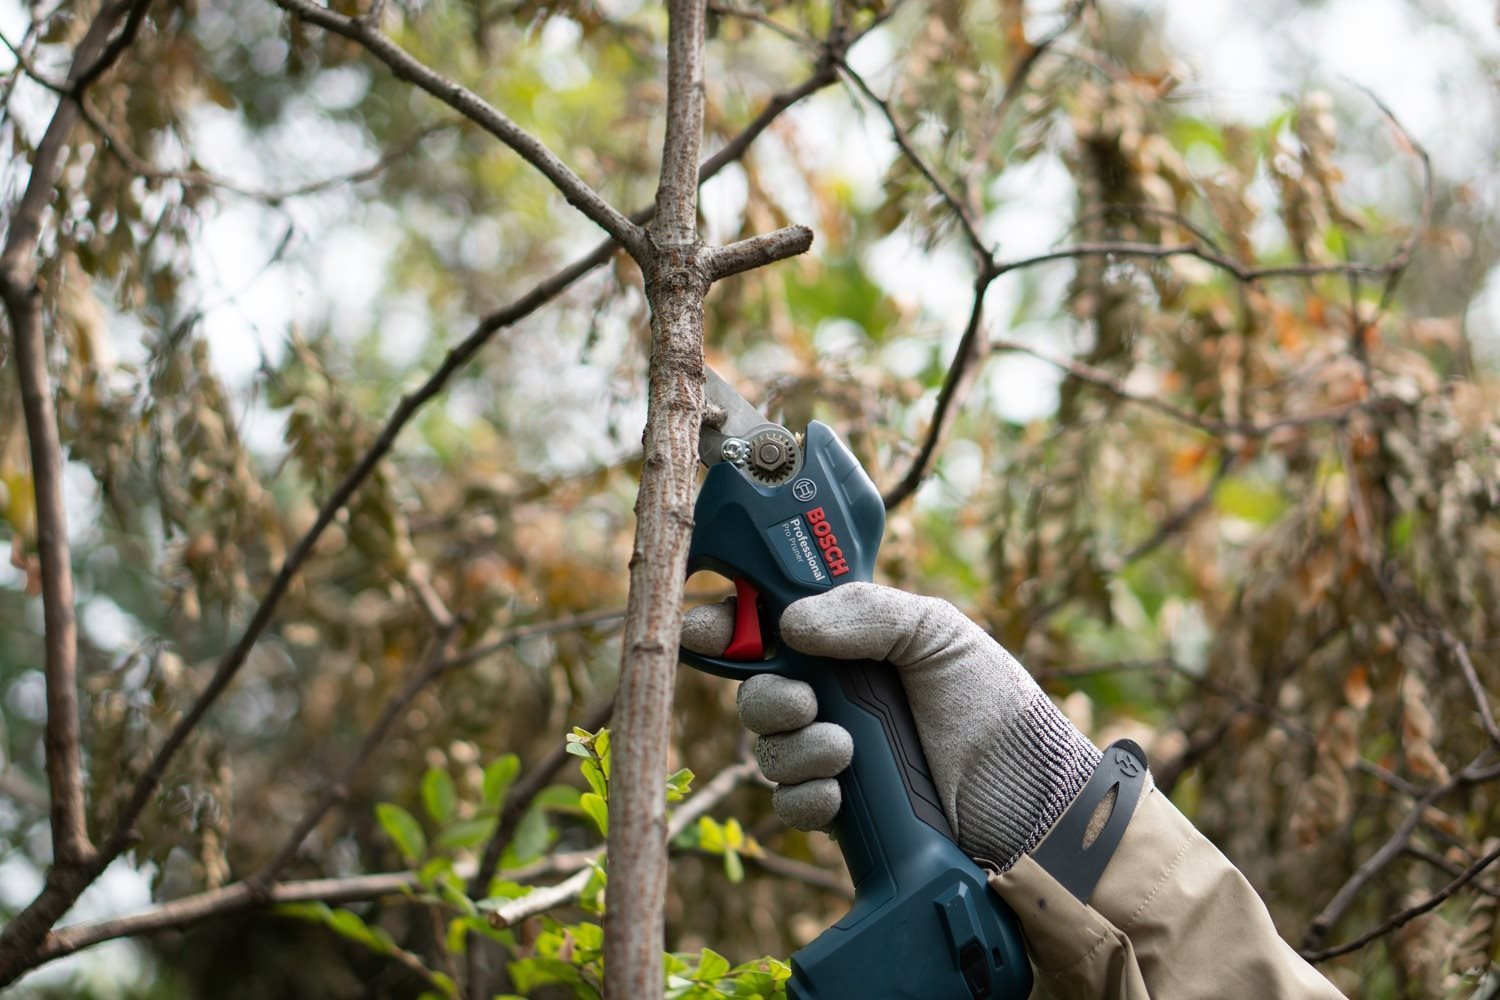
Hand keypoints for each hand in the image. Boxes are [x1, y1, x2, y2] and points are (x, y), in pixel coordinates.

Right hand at [681, 582, 1099, 871]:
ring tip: (846, 750)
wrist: (1030, 798)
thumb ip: (868, 613)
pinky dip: (806, 798)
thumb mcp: (937, 634)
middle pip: (755, 692)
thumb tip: (791, 625)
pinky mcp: (841, 810)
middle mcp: (832, 698)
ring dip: (795, 750)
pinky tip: (841, 794)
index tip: (708, 632)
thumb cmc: (993, 706)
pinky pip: (789, 805)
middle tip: (808, 703)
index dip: (728, 627)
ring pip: (767, 751)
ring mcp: (833, 755)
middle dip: (769, 699)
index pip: (769, 627)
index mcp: (848, 644)